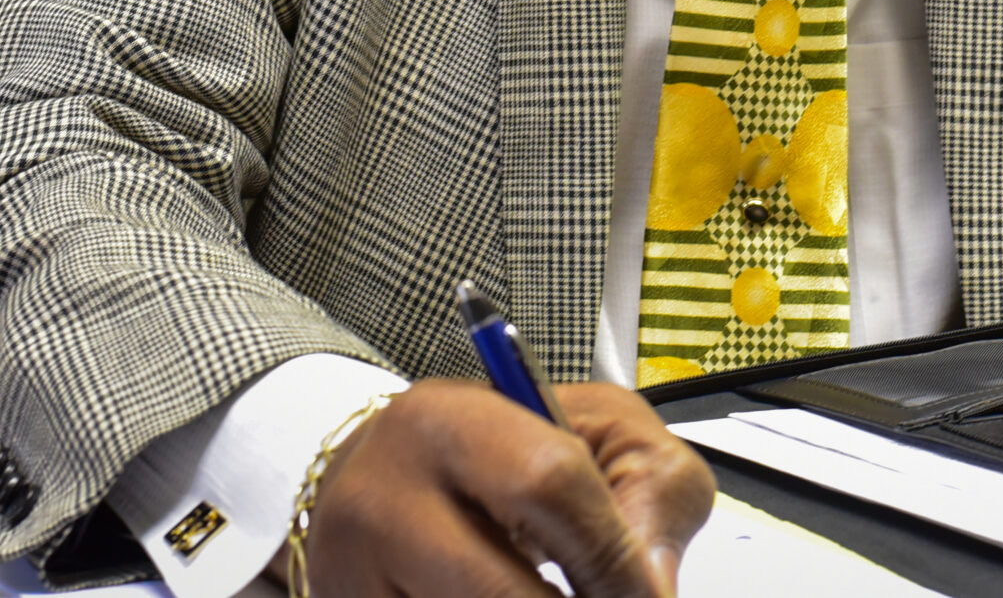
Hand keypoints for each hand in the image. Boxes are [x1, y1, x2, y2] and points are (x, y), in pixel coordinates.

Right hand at [302, 378, 714, 596]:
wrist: (388, 480)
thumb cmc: (510, 456)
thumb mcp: (595, 436)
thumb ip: (650, 492)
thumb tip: (652, 586)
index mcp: (448, 422)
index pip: (547, 484)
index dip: (612, 558)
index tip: (650, 596)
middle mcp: (382, 495)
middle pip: (500, 589)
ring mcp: (350, 573)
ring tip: (553, 588)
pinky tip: (498, 596)